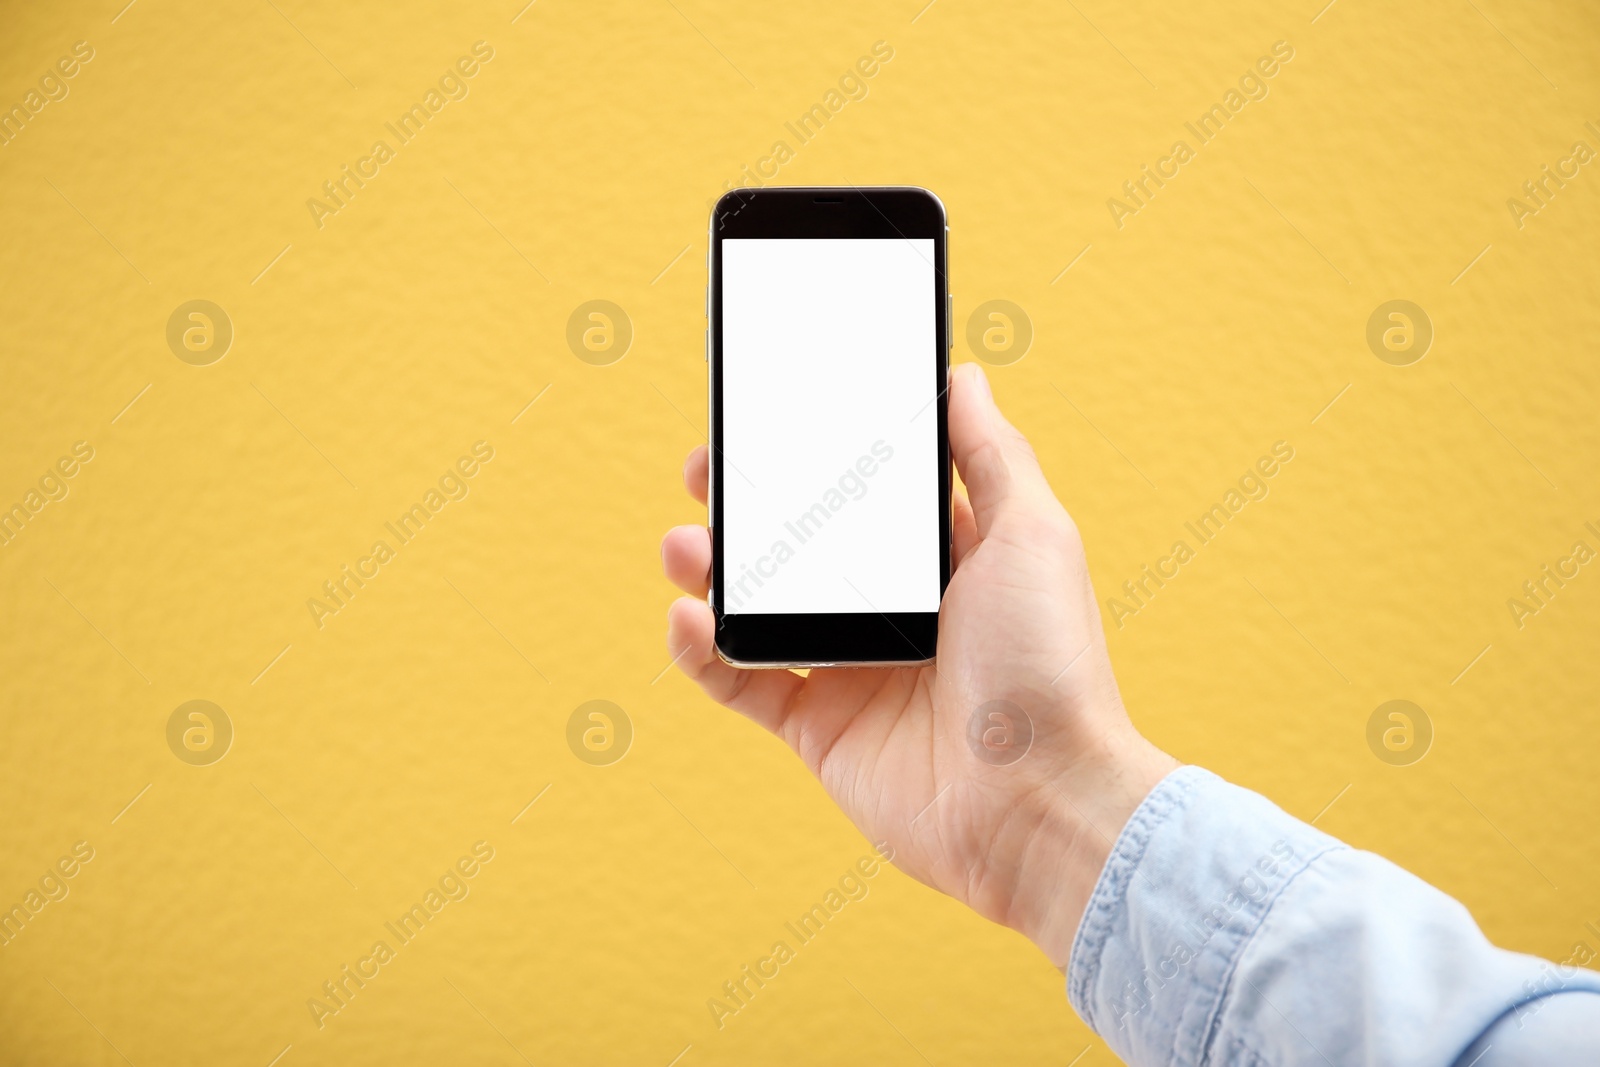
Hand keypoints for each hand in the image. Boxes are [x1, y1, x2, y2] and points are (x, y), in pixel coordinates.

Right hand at [661, 363, 1177, 964]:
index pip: (864, 493)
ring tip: (683, 546)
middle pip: (800, 545)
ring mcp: (852, 669)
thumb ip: (991, 454)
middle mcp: (894, 609)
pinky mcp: (821, 729)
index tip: (768, 418)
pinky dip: (703, 652)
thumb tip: (963, 376)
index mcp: (944, 559)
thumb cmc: (1050, 667)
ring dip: (711, 571)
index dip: (814, 455)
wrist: (1039, 804)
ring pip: (759, 608)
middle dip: (747, 506)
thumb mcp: (1034, 535)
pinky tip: (689, 618)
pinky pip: (743, 683)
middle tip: (706, 471)